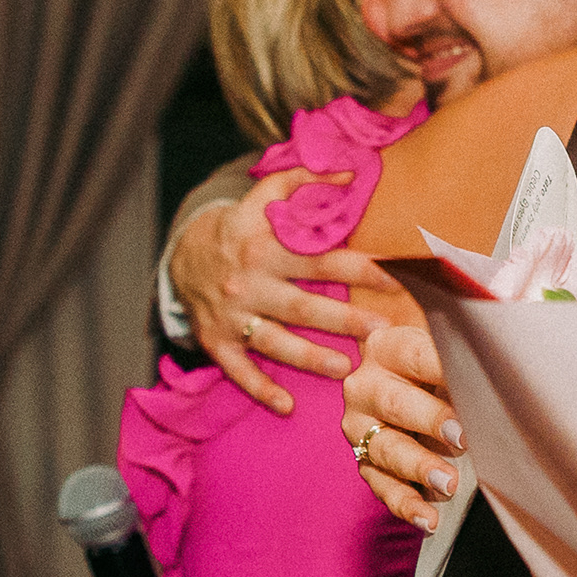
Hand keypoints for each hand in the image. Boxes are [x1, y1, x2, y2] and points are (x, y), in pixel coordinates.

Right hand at [170, 169, 385, 413]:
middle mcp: (249, 283)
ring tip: (345, 370)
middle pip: (301, 306)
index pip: (320, 261)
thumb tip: (352, 170)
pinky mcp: (217, 341)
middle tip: (379, 332)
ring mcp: (232, 316)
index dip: (358, 270)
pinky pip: (238, 370)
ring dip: (309, 358)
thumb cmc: (241, 228)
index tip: (394, 279)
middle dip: (342, 321)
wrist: (182, 255)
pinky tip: (287, 406)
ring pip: (274, 341)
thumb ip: (305, 181)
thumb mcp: (264, 197)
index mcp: (265, 248)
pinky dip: (260, 389)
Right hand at [343, 323, 463, 529]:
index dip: (443, 371)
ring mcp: (360, 428)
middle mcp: (365, 386)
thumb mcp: (450, 351)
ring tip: (450, 484)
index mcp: (387, 348)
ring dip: (418, 467)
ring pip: (385, 448)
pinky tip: (429, 519)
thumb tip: (507, 365)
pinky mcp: (365, 463)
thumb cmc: (441, 365)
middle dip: (430, 421)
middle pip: (395, 404)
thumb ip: (468, 353)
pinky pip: (382, 486)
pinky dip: (406, 504)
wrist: (412, 384)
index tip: (474, 386)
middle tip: (462, 438)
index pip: (415, 356)